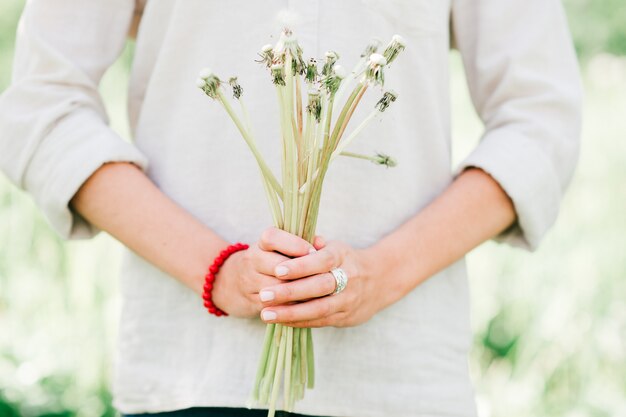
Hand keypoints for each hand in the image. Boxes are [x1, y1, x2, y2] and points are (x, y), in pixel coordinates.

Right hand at [211, 227, 323, 317]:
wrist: (229, 283)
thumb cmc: (267, 262)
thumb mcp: (278, 249)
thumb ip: (300, 243)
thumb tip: (321, 242)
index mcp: (260, 244)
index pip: (272, 238)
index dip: (293, 244)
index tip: (312, 251)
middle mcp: (252, 261)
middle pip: (277, 266)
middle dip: (302, 273)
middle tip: (323, 276)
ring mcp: (249, 282)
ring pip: (278, 289)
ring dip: (300, 292)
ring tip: (321, 293)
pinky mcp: (252, 303)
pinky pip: (276, 306)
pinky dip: (293, 307)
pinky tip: (309, 306)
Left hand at [258, 239, 385, 327]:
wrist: (381, 280)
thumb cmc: (346, 260)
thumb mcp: (334, 246)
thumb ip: (314, 245)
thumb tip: (297, 239)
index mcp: (342, 257)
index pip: (321, 261)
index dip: (300, 266)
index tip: (277, 270)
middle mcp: (348, 279)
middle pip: (319, 287)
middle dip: (290, 292)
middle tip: (264, 294)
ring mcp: (348, 300)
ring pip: (319, 309)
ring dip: (290, 313)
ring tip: (266, 314)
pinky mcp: (346, 317)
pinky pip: (320, 321)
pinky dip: (299, 321)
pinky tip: (280, 321)